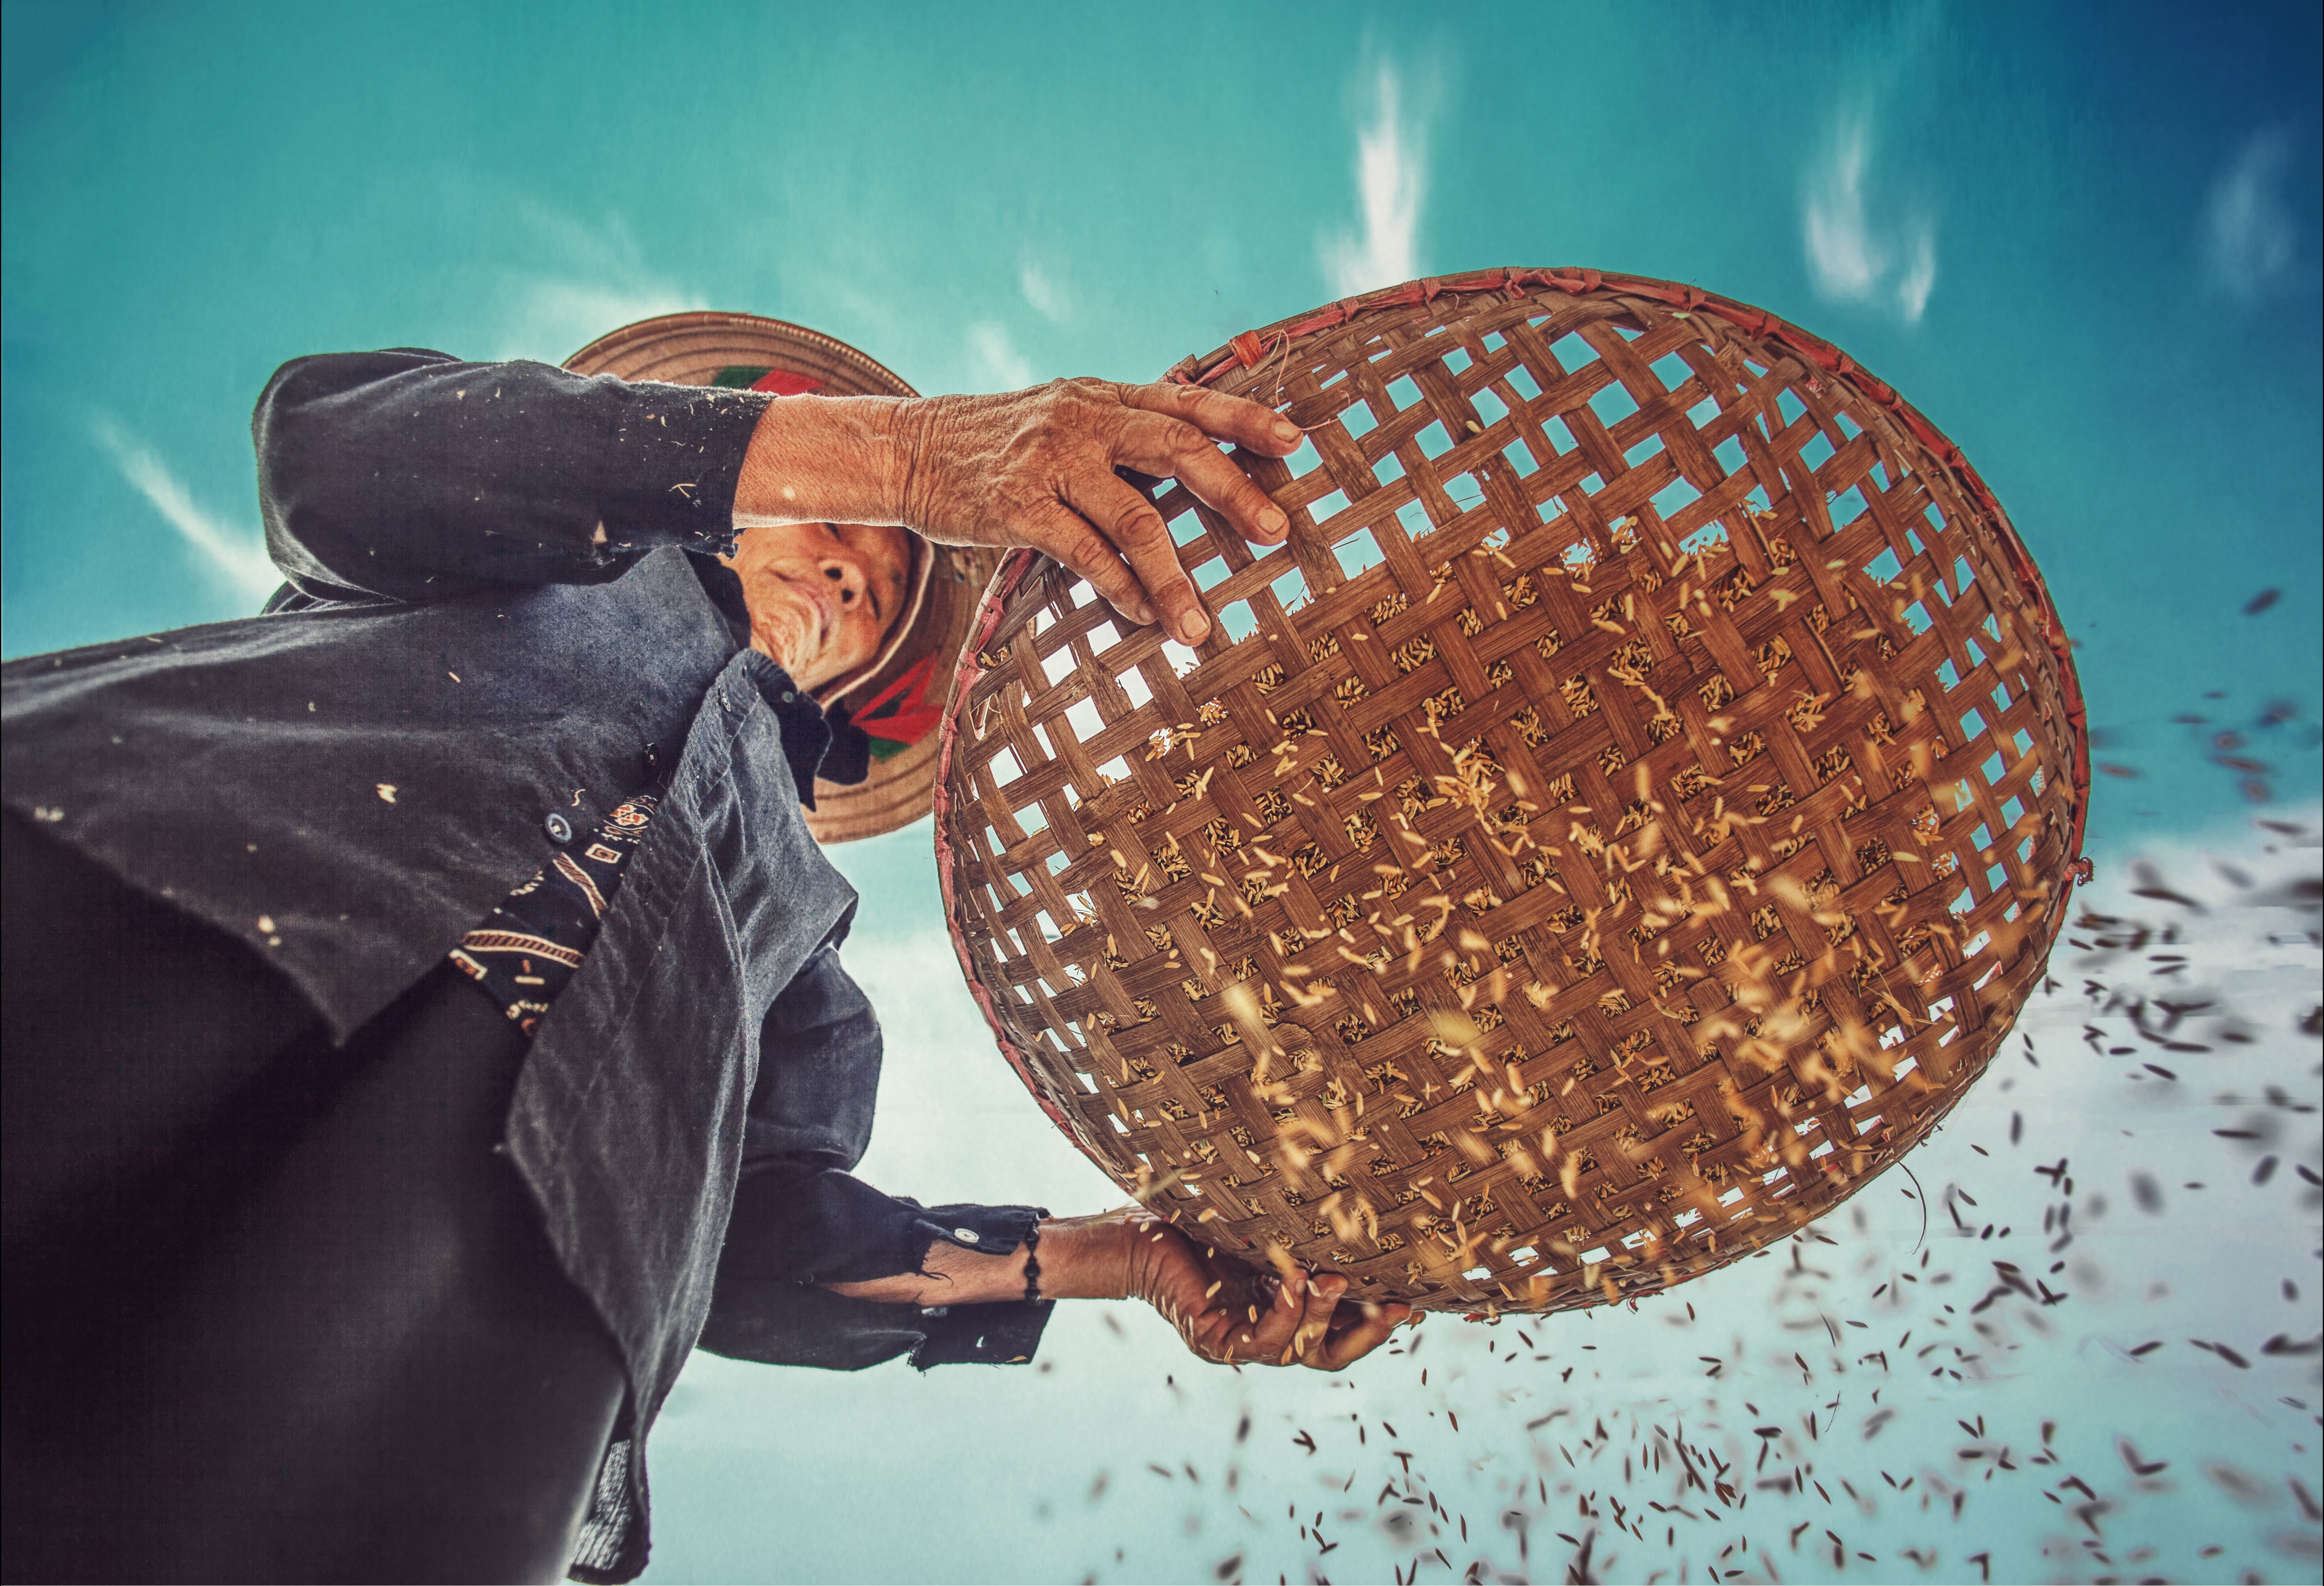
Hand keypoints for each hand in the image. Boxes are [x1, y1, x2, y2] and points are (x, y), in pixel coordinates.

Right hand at [732, 380, 1303, 646]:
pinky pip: (1083, 554)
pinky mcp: (1017, 508)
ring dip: (1174, 578)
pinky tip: (1143, 616)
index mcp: (1103, 395)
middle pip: (1176, 450)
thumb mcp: (1064, 416)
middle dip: (1234, 491)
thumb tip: (1196, 462)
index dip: (1244, 419)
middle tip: (1279, 531)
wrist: (908, 448)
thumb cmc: (1000, 443)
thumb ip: (1122, 434)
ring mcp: (1050, 463)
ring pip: (1135, 520)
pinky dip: (1119, 588)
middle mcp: (1083, 420)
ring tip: (1200, 627)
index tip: (1295, 441)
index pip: (1187, 401)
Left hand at [1119, 1213, 1410, 1369]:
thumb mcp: (1266, 1225)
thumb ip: (1305, 1229)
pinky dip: (1285, 1314)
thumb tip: (1361, 1195)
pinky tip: (1297, 1283)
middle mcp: (1268, 1332)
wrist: (1135, 1231)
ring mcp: (1242, 1343)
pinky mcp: (1214, 1343)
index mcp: (1286, 1307)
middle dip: (1370, 1333)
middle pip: (1333, 1353)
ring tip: (1339, 1282)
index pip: (1343, 1326)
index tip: (1418, 1299)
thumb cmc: (1199, 1218)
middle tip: (1400, 1307)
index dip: (1380, 1318)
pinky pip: (1261, 1342)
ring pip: (1302, 1350)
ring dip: (1325, 1317)